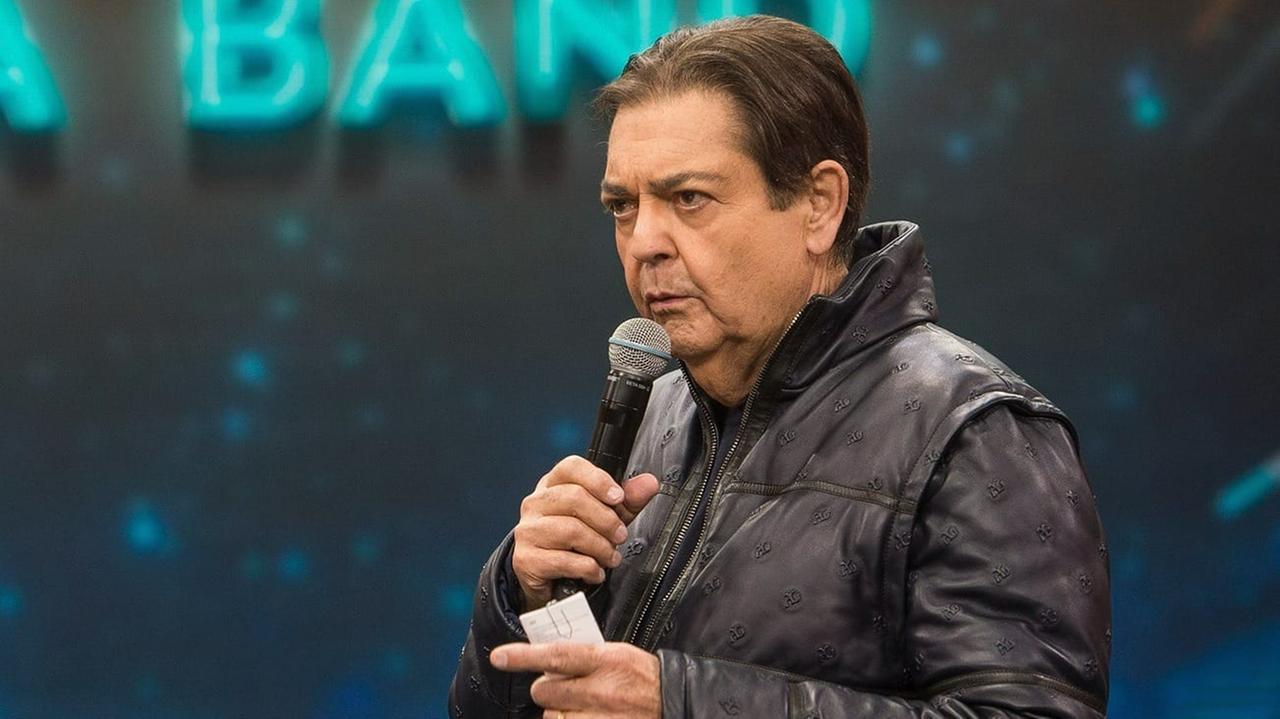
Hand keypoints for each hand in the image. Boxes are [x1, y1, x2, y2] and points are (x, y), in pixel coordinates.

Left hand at [490, 641, 660, 717]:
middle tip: (567, 689)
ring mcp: (601, 717)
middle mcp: (601, 690)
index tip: (500, 657)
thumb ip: (583, 657)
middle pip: (545, 692)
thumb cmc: (642, 676)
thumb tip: (548, 661)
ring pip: (553, 718)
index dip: (524, 656)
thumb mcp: (616, 654)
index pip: (556, 655)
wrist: (674, 701)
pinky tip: (583, 716)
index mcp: (605, 660)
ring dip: (559, 714)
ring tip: (580, 708)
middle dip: (549, 691)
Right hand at [513, 456, 660, 609]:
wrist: (548, 582)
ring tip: (610, 557)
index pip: (571, 467)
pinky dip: (588, 568)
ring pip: (571, 530)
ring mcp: (527, 531)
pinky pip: (564, 560)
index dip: (598, 480)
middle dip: (606, 520)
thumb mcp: (604, 518)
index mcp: (552, 485)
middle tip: (620, 536)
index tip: (618, 498)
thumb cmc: (574, 543)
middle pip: (574, 498)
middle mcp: (535, 503)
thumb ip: (626, 501)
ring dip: (600, 547)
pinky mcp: (526, 559)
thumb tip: (649, 483)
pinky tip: (595, 572)